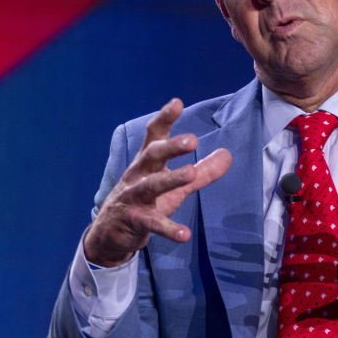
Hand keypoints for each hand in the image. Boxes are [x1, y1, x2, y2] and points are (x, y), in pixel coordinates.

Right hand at [84, 98, 231, 266]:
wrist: (109, 234)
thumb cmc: (146, 202)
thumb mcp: (176, 186)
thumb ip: (202, 171)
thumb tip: (228, 154)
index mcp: (148, 162)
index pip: (154, 135)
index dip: (164, 118)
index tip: (177, 102)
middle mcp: (138, 175)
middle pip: (152, 155)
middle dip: (170, 146)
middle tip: (193, 139)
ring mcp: (133, 198)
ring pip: (151, 185)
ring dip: (170, 179)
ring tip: (190, 173)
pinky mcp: (133, 221)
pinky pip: (152, 224)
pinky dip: (169, 229)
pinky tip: (185, 235)